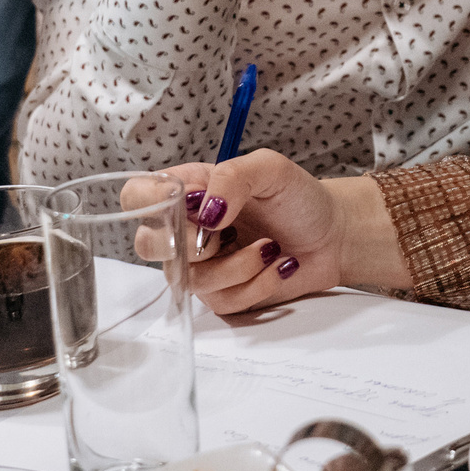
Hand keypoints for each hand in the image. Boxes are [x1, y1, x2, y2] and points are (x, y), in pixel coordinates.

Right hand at [152, 153, 408, 316]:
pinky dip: (256, 284)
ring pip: (189, 279)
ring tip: (270, 247)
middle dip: (193, 245)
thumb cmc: (299, 198)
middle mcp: (186, 228)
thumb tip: (204, 210)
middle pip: (147, 245)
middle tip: (228, 233)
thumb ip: (232, 178)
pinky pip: (221, 301)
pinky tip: (276, 266)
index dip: (151, 203)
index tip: (194, 205)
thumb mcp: (270, 169)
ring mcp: (200, 266)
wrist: (333, 235)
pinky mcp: (222, 295)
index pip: (136, 196)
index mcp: (188, 190)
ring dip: (238, 266)